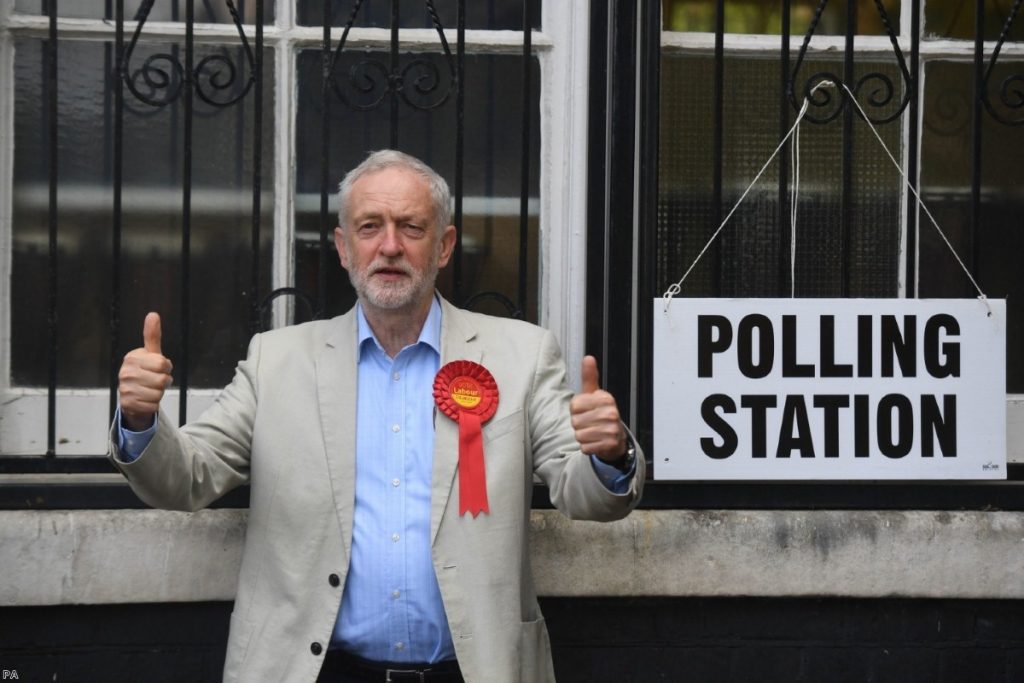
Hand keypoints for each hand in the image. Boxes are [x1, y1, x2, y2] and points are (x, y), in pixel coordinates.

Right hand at [118, 312, 172, 431]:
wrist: (132, 396)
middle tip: (155, 381)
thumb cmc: (145, 371)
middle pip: (162, 380)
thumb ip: (152, 336)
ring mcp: (125, 389)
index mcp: (132, 358)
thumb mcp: (151, 354)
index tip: (160, 368)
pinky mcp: (127, 404)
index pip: (163, 364)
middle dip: (164, 382)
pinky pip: (153, 405)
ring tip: (150, 390)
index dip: (166, 368)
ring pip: (158, 394)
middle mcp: (125, 372)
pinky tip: (145, 400)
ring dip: (159, 394)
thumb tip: (153, 314)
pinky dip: (153, 404)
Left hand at [569, 355, 626, 460]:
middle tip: (590, 423)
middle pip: (575, 422)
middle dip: (579, 425)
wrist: (616, 438)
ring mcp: (612, 429)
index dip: (575, 410)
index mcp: (605, 398)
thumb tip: (588, 358)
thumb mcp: (594, 394)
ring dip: (582, 436)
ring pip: (579, 435)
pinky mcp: (609, 445)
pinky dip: (587, 447)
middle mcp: (611, 413)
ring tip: (593, 432)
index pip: (574, 406)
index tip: (585, 410)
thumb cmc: (602, 414)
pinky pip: (585, 447)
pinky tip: (596, 442)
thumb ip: (589, 377)